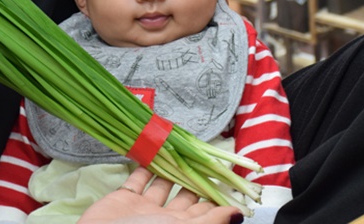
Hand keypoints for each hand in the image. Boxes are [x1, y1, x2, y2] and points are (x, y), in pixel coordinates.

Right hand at [78, 167, 243, 223]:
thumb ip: (210, 222)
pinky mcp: (125, 199)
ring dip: (170, 167)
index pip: (206, 210)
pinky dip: (144, 165)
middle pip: (186, 195)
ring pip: (163, 183)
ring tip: (179, 147)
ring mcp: (145, 209)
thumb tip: (238, 215)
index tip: (223, 172)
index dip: (215, 193)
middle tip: (202, 153)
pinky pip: (137, 179)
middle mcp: (167, 219)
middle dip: (194, 176)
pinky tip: (152, 151)